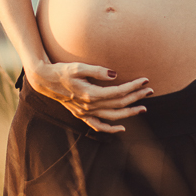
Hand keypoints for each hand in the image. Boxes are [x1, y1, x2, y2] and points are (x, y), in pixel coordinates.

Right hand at [27, 60, 153, 132]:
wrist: (45, 81)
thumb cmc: (61, 70)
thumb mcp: (78, 66)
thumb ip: (98, 71)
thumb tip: (115, 74)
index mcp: (90, 93)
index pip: (118, 92)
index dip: (133, 86)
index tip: (145, 80)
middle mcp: (89, 106)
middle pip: (119, 104)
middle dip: (136, 97)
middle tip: (150, 91)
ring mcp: (85, 112)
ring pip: (112, 116)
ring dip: (129, 113)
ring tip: (143, 108)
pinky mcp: (81, 114)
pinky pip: (98, 126)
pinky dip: (111, 129)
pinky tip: (122, 127)